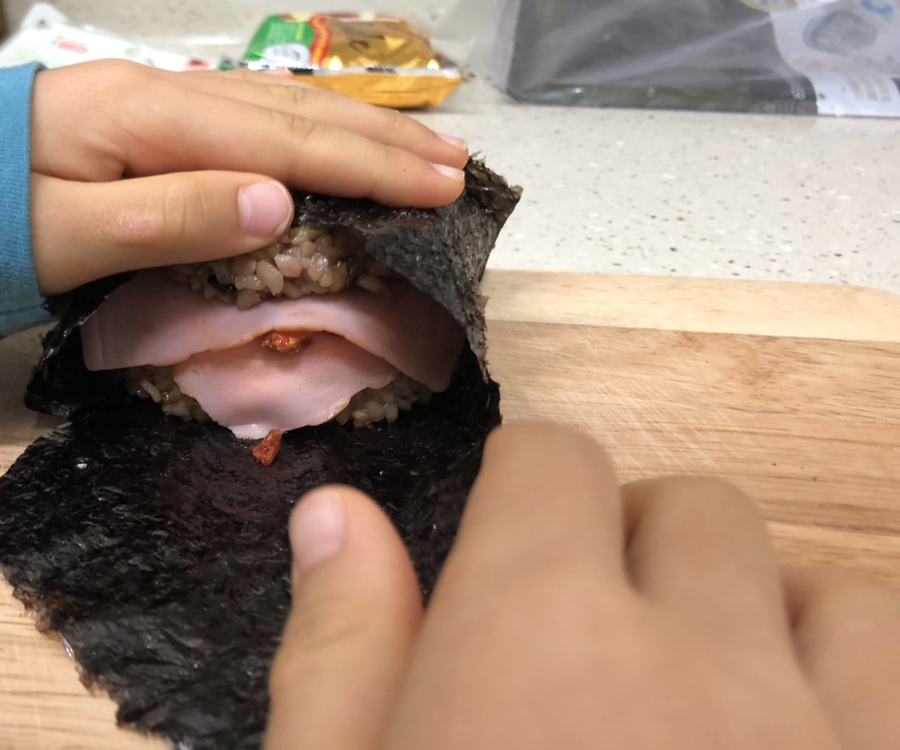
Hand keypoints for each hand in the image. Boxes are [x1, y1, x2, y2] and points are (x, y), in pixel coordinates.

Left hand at [26, 60, 469, 293]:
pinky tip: (330, 143)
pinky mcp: (146, 121)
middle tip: (458, 169)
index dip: (368, 165)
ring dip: (353, 130)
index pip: (281, 139)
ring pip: (276, 107)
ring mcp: (154, 101)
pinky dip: (305, 130)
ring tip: (419, 150)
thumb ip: (166, 218)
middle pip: (292, 112)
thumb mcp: (61, 235)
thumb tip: (276, 202)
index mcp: (147, 119)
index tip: (442, 187)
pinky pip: (247, 117)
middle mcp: (162, 94)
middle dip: (380, 142)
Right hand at [266, 422, 899, 749]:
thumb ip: (338, 653)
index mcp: (534, 632)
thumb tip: (336, 514)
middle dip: (641, 551)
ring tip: (718, 704)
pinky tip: (800, 739)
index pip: (553, 461)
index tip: (508, 546)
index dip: (525, 488)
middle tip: (596, 651)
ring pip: (835, 596)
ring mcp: (823, 737)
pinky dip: (860, 694)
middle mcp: (698, 663)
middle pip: (695, 510)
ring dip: (774, 624)